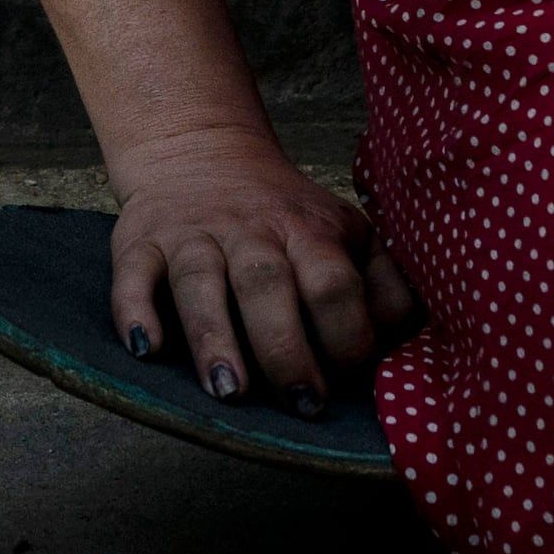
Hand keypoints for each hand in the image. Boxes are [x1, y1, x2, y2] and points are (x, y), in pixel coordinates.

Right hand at [108, 124, 422, 414]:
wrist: (200, 151)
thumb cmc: (285, 216)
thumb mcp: (346, 232)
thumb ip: (384, 282)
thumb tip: (421, 339)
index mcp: (309, 231)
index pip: (333, 283)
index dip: (346, 334)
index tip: (350, 379)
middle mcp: (249, 230)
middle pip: (268, 284)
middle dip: (286, 347)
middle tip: (301, 402)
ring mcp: (191, 235)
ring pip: (200, 283)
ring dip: (214, 338)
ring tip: (229, 392)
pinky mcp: (140, 241)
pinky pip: (132, 276)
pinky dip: (135, 311)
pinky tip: (148, 349)